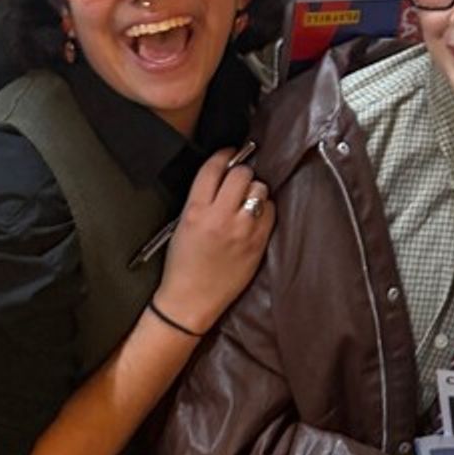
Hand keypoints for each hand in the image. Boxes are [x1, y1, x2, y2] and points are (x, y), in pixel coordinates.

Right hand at [155, 147, 274, 333]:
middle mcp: (221, 217)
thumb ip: (202, 198)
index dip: (224, 155)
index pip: (214, 168)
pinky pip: (271, 210)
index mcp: (195, 211)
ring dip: (254, 190)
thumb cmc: (182, 264)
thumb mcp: (182, 224)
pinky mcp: (258, 242)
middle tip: (238, 180)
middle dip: (241, 172)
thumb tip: (223, 173)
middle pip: (242, 173)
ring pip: (260, 189)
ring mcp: (242, 230)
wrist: (190, 301)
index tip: (229, 153)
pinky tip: (255, 217)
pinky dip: (265, 208)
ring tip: (247, 200)